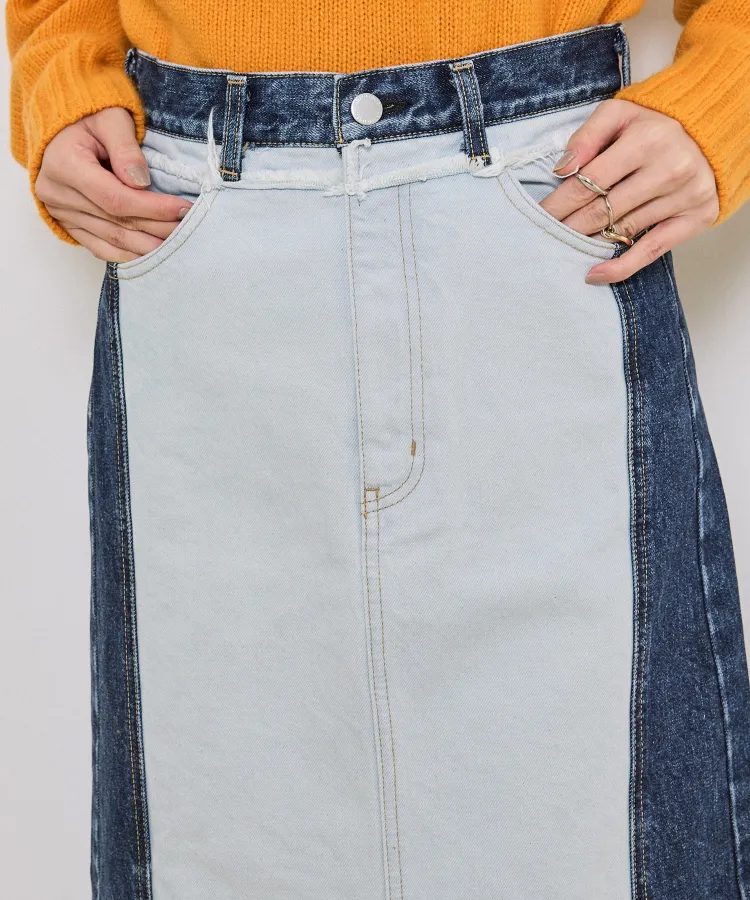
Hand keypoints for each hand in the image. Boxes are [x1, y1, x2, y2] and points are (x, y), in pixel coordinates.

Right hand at [36, 108, 191, 260]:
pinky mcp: (68, 225)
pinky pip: (100, 248)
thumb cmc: (88, 119)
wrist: (61, 131)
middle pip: (117, 222)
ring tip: (177, 245)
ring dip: (147, 246)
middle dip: (157, 228)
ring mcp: (61, 214)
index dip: (152, 208)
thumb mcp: (110, 119)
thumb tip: (142, 182)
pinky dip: (127, 255)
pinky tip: (152, 255)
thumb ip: (126, 148)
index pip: (116, 198)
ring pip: (112, 239)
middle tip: (189, 229)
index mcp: (65, 166)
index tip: (182, 209)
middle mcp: (58, 195)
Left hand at [541, 99, 718, 283]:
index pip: (589, 181)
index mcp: (647, 139)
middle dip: (568, 226)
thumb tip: (563, 169)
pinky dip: (621, 266)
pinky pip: (651, 250)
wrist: (712, 134)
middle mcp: (669, 168)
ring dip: (588, 243)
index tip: (538, 217)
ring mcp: (684, 196)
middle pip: (603, 210)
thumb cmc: (654, 127)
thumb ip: (588, 135)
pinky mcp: (695, 218)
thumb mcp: (620, 114)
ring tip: (563, 249)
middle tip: (543, 238)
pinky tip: (595, 274)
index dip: (559, 203)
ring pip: (623, 230)